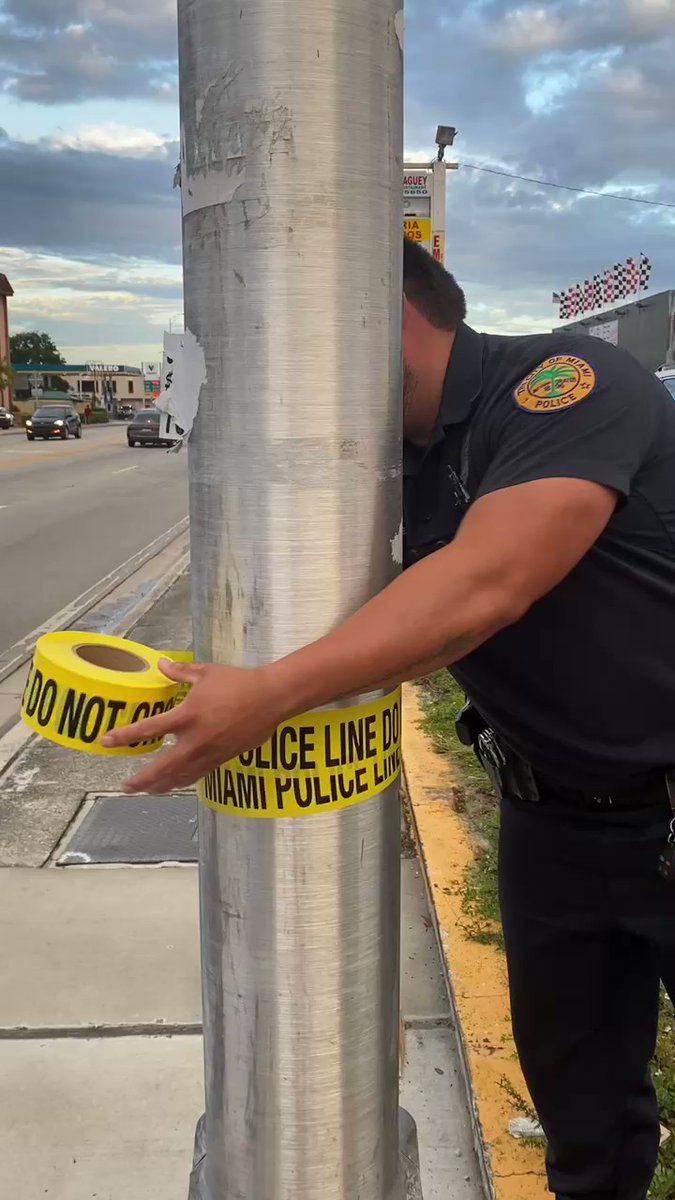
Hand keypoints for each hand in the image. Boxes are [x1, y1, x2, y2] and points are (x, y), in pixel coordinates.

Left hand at [101, 658, 280, 793]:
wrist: (271, 699)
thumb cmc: (238, 682)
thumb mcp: (206, 673)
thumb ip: (180, 672)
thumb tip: (161, 664)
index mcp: (187, 715)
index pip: (149, 729)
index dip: (125, 736)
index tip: (106, 742)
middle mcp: (195, 739)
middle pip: (162, 766)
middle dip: (142, 779)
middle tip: (126, 786)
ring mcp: (209, 752)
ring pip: (180, 776)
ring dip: (161, 785)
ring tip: (147, 791)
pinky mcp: (222, 759)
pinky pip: (198, 774)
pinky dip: (183, 780)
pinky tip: (175, 784)